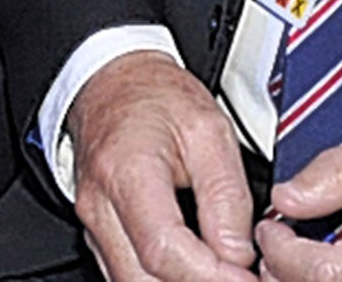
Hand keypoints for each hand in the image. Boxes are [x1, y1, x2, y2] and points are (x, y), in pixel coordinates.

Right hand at [66, 50, 255, 280]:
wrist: (114, 80)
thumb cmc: (156, 96)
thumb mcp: (209, 130)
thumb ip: (226, 196)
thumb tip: (238, 255)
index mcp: (127, 173)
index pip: (164, 250)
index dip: (211, 275)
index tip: (247, 276)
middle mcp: (99, 207)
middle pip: (143, 281)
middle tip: (242, 278)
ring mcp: (93, 224)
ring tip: (223, 273)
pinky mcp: (98, 235)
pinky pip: (128, 275)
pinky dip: (163, 280)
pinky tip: (197, 270)